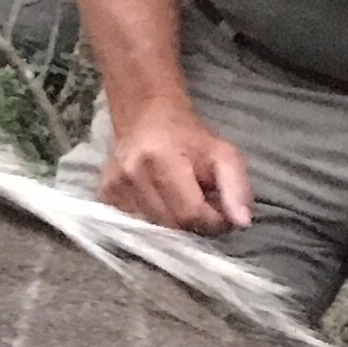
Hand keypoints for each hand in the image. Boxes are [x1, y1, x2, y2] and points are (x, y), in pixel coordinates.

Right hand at [95, 102, 252, 235]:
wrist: (147, 117)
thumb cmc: (190, 138)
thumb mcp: (223, 155)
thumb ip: (237, 188)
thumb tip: (241, 223)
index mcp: (162, 159)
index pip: (191, 214)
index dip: (213, 222)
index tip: (221, 213)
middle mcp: (131, 173)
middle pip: (172, 226)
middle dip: (194, 223)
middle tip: (202, 203)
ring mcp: (114, 185)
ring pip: (155, 229)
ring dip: (174, 223)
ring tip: (181, 200)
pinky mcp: (105, 194)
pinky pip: (137, 224)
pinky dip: (154, 220)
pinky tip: (160, 201)